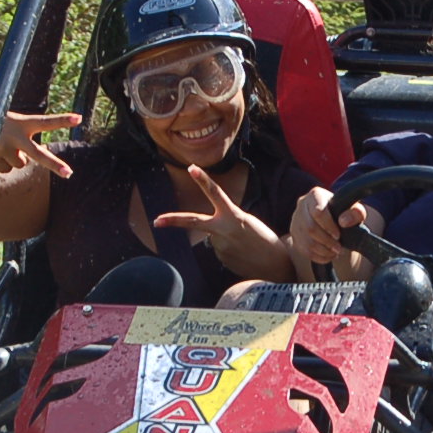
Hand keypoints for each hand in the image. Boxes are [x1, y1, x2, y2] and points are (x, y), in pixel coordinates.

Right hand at [0, 109, 76, 176]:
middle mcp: (14, 135)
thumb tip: (25, 164)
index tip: (79, 118)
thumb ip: (23, 142)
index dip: (62, 120)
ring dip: (13, 158)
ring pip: (19, 164)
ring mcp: (2, 148)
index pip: (45, 122)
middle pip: (37, 154)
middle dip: (53, 164)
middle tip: (69, 173)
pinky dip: (0, 164)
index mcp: (21, 122)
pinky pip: (6, 169)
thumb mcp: (11, 127)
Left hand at [151, 165, 282, 270]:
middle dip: (173, 220)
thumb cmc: (265, 239)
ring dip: (226, 239)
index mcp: (234, 215)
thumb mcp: (247, 222)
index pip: (215, 193)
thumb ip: (227, 221)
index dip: (203, 179)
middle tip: (156, 220)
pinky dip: (229, 250)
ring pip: (214, 237)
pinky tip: (243, 254)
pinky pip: (220, 250)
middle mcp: (224, 230)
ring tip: (245, 245)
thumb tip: (210, 235)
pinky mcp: (221, 259)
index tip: (191, 168)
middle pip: (194, 221)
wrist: (276, 265)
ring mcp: (220, 247)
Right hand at [291, 186, 367, 266]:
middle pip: (310, 228)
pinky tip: (328, 256)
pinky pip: (303, 250)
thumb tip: (343, 221)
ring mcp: (296, 221)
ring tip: (335, 252)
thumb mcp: (355, 211)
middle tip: (338, 248)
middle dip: (326, 241)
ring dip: (323, 250)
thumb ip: (356, 213)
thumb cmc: (346, 214)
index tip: (338, 235)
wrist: (335, 222)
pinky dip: (318, 256)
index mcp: (315, 195)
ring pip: (306, 241)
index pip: (318, 212)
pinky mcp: (294, 235)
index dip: (329, 226)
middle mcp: (302, 205)